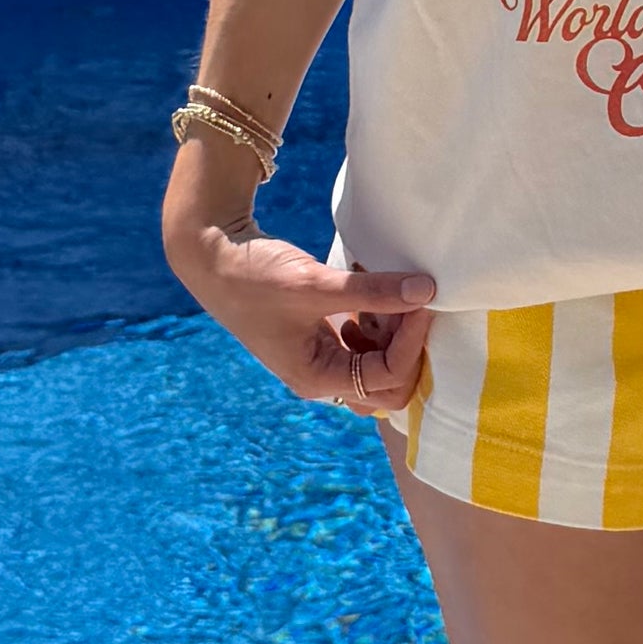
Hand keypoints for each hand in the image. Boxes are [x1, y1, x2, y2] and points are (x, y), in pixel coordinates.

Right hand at [167, 181, 435, 421]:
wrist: (214, 258)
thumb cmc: (255, 277)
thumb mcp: (315, 284)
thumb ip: (373, 291)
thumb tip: (427, 290)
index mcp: (317, 379)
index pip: (387, 377)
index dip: (411, 342)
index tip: (422, 300)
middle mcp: (322, 377)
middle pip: (390, 385)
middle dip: (407, 347)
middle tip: (410, 304)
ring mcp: (323, 358)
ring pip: (381, 364)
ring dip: (394, 334)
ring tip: (389, 296)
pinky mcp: (323, 337)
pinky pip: (367, 343)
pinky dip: (379, 322)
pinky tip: (371, 293)